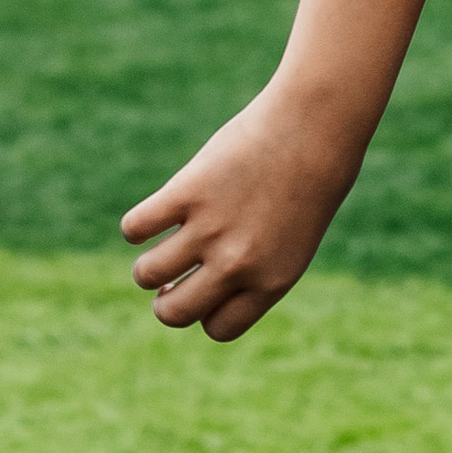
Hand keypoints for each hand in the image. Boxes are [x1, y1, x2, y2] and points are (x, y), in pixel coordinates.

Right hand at [122, 83, 365, 342]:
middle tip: (171, 278)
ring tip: (163, 243)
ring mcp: (211, 229)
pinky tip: (156, 214)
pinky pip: (135, 227)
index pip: (217, 328)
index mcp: (271, 282)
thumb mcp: (291, 239)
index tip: (204, 288)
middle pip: (174, 314)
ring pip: (147, 274)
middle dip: (165, 302)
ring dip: (148, 266)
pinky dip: (136, 225)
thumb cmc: (307, 179)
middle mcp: (238, 264)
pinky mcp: (187, 192)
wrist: (315, 124)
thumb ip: (252, 269)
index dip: (205, 311)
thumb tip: (190, 287)